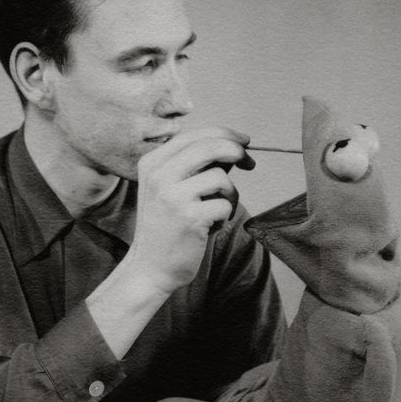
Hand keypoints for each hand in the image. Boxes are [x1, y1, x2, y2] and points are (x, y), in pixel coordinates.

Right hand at [125, 127, 254, 295]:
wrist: (150, 267)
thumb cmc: (167, 226)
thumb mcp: (170, 188)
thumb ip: (196, 166)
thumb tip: (235, 147)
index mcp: (152, 163)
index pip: (195, 135)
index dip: (226, 134)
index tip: (244, 142)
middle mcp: (159, 175)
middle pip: (210, 146)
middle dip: (237, 151)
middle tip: (250, 163)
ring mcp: (172, 196)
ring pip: (221, 178)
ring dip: (229, 195)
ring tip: (217, 211)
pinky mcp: (189, 217)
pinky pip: (225, 205)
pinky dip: (224, 216)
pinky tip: (210, 228)